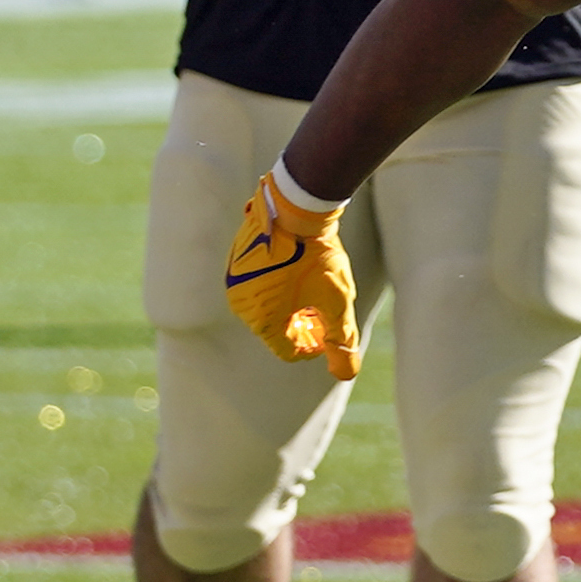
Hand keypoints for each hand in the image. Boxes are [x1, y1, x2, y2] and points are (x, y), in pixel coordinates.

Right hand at [225, 165, 360, 378]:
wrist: (297, 207)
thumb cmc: (317, 257)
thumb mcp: (337, 302)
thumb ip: (342, 340)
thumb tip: (345, 373)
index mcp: (262, 321)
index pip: (289, 351)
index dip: (314, 347)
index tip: (329, 331)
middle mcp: (241, 305)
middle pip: (275, 329)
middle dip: (301, 325)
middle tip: (323, 310)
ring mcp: (234, 280)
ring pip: (265, 305)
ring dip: (289, 304)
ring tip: (311, 288)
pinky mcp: (235, 260)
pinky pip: (256, 283)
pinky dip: (276, 285)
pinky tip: (296, 270)